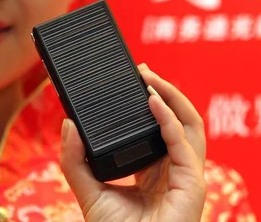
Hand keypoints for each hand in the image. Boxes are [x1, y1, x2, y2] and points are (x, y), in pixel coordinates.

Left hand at [59, 63, 205, 221]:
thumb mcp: (88, 191)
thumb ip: (75, 160)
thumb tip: (68, 124)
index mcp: (154, 169)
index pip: (158, 128)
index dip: (149, 101)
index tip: (131, 79)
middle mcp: (173, 168)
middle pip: (178, 120)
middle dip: (163, 91)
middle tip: (141, 69)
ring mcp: (186, 174)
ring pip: (190, 124)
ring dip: (171, 95)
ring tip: (148, 76)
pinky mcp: (192, 182)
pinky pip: (182, 141)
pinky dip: (168, 117)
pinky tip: (151, 100)